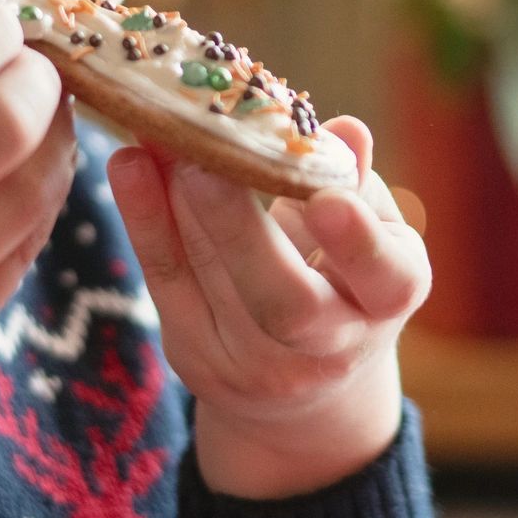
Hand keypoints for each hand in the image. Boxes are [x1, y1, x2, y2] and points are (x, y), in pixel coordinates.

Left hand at [104, 118, 431, 497]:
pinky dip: (146, 221)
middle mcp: (328, 346)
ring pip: (211, 281)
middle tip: (206, 161)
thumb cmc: (348, 276)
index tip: (325, 199)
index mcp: (388, 301)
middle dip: (239, 230)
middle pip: (284, 302)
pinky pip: (167, 284)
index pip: (385, 278)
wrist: (306, 386)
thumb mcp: (374, 230)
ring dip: (179, 203)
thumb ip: (356, 181)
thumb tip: (345, 130)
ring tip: (159, 135)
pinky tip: (130, 166)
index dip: (356, 243)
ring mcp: (257, 363)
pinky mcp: (198, 358)